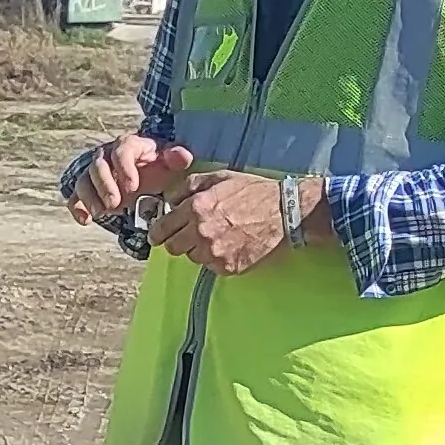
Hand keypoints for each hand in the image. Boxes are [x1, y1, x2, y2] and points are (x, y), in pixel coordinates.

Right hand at [65, 135, 194, 224]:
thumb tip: (180, 156)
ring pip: (84, 180)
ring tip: (100, 213)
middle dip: (105, 185)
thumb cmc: (159, 166)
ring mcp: (95, 173)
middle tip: (115, 204)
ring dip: (90, 197)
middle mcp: (106, 156)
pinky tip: (85, 220)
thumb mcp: (171, 161)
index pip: (121, 151)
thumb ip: (177, 157)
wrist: (147, 173)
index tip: (133, 187)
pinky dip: (77, 207)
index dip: (124, 168)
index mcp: (128, 145)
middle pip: (98, 166)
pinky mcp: (89, 189)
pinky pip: (76, 196)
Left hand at [148, 171, 317, 274]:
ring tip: (216, 237)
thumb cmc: (253, 192)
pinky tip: (230, 246)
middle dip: (178, 241)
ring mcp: (215, 253)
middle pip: (173, 248)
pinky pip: (211, 267)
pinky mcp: (229, 267)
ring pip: (192, 257)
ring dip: (198, 249)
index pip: (162, 228)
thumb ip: (188, 186)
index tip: (158, 234)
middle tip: (189, 235)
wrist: (286, 212)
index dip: (158, 232)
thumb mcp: (219, 177)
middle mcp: (201, 232)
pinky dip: (216, 259)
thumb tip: (169, 199)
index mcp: (196, 208)